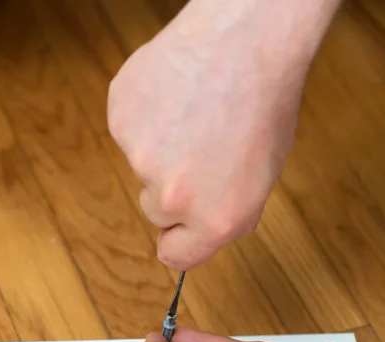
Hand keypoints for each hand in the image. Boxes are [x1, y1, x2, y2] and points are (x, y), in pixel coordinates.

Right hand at [107, 0, 334, 268]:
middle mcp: (174, 197)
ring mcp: (141, 157)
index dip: (179, 241)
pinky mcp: (120, 120)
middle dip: (173, 191)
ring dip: (160, 151)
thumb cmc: (265, 106)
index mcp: (215, 219)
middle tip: (199, 153)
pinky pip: (129, 134)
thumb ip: (225, 217)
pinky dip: (146, 120)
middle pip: (156, 213)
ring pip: (142, 170)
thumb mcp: (262, 179)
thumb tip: (195, 234)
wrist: (246, 41)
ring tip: (192, 116)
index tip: (179, 230)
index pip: (176, 256)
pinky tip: (174, 98)